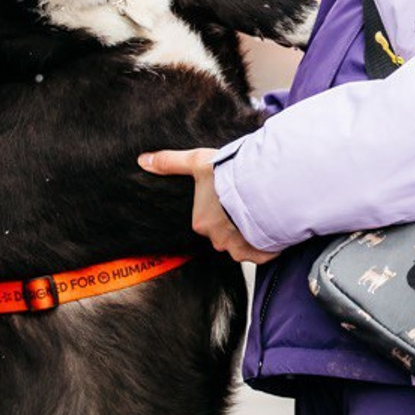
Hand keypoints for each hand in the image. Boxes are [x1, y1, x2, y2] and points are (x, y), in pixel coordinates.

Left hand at [138, 148, 277, 264]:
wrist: (265, 186)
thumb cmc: (231, 175)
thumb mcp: (197, 162)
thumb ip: (171, 162)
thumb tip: (143, 161)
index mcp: (202, 222)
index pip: (207, 219)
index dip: (219, 207)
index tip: (229, 196)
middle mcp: (218, 240)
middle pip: (224, 234)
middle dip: (233, 222)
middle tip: (245, 202)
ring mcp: (240, 249)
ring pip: (244, 244)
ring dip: (251, 232)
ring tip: (260, 212)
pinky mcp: (261, 254)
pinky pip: (263, 252)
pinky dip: (267, 242)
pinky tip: (271, 225)